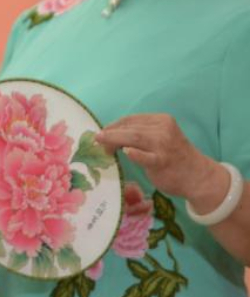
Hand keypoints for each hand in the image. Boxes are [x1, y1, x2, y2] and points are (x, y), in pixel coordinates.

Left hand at [96, 114, 224, 200]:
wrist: (199, 177)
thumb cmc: (174, 157)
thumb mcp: (160, 139)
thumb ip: (140, 134)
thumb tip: (109, 135)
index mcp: (162, 120)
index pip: (131, 119)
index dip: (114, 126)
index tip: (101, 134)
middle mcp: (164, 129)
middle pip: (130, 128)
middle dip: (111, 134)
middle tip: (97, 141)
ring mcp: (164, 145)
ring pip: (134, 138)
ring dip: (114, 140)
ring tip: (102, 146)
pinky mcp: (163, 161)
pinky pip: (146, 156)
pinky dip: (135, 154)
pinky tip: (126, 152)